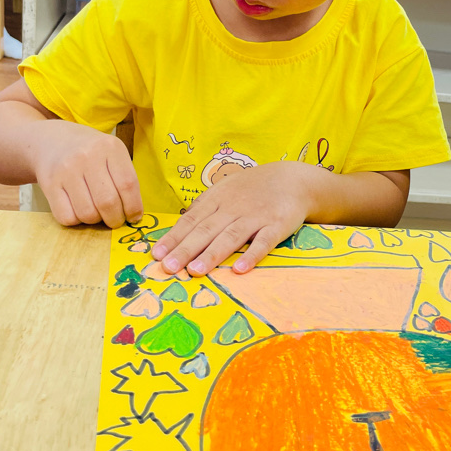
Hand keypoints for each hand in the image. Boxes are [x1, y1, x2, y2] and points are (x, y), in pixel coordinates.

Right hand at [30, 120, 142, 227]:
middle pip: (108, 202)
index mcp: (111, 147)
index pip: (128, 184)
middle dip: (115, 219)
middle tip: (115, 220)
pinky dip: (76, 221)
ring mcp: (67, 170)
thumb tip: (134, 215)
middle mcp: (88, 156)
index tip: (134, 218)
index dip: (133, 207)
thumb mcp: (112, 154)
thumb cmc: (91, 153)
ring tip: (95, 211)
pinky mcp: (50, 184)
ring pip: (87, 213)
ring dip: (95, 221)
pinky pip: (67, 217)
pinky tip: (78, 209)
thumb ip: (124, 178)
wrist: (52, 141)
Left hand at [151, 161, 315, 275]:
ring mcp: (255, 216)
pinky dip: (252, 255)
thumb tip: (181, 223)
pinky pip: (263, 242)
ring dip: (212, 254)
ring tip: (195, 271)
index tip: (157, 254)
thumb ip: (205, 206)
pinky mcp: (277, 225)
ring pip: (230, 236)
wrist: (293, 179)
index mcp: (218, 199)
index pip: (191, 220)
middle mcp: (233, 207)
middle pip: (206, 230)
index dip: (174, 237)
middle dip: (185, 249)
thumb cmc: (254, 188)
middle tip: (168, 267)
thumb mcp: (226, 189)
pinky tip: (240, 270)